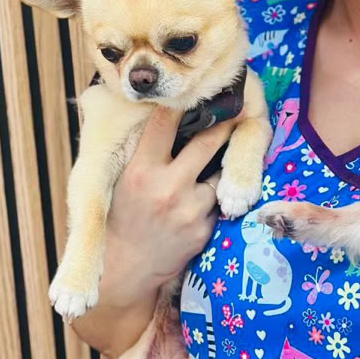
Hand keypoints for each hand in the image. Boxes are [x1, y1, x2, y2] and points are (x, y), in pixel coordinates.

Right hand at [99, 107, 228, 305]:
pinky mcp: (204, 230)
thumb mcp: (122, 178)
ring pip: (220, 171)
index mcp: (140, 171)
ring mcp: (189, 211)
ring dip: (223, 162)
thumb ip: (144, 148)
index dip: (181, 104)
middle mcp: (166, 188)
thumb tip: (163, 107)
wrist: (126, 268)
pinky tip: (208, 193)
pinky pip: (219, 200)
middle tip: (237, 106)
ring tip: (228, 149)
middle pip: (207, 142)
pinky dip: (217, 194)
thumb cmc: (123, 214)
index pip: (164, 123)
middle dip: (225, 122)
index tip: (196, 89)